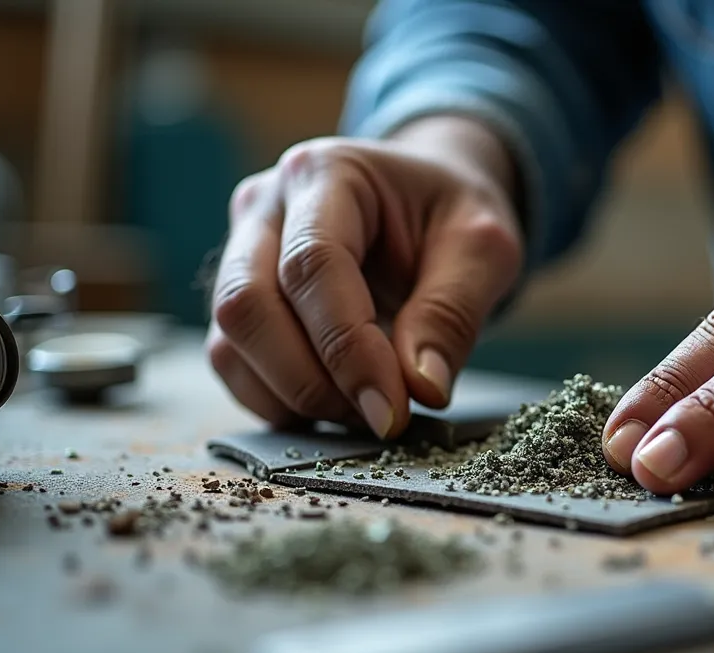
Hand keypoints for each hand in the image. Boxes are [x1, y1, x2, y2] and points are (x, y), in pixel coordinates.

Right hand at [206, 118, 522, 437]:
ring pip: (230, 342)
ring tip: (367, 411)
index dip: (347, 348)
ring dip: (295, 397)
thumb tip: (421, 389)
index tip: (391, 411)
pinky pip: (232, 365)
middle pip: (247, 305)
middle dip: (312, 381)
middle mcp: (265, 206)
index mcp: (326, 173)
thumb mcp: (483, 249)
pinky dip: (280, 402)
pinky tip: (338, 406)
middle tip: (381, 418)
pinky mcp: (238, 301)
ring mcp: (239, 252)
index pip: (313, 264)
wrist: (429, 201)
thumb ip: (452, 314)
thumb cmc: (452, 215)